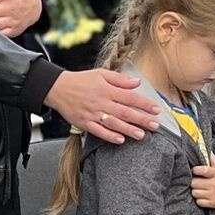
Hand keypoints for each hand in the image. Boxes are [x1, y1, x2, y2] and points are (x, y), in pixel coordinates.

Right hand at [44, 69, 159, 142]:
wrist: (58, 88)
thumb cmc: (81, 80)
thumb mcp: (101, 73)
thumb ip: (120, 79)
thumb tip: (137, 82)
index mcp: (107, 89)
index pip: (130, 97)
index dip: (144, 104)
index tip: (156, 109)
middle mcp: (101, 102)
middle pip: (125, 112)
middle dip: (142, 119)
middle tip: (155, 125)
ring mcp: (92, 114)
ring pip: (113, 123)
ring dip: (128, 130)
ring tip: (142, 135)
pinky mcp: (84, 123)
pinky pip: (98, 131)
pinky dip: (109, 136)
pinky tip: (120, 140)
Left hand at [190, 153, 214, 210]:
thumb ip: (212, 159)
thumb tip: (204, 148)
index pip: (203, 170)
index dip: (195, 170)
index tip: (194, 170)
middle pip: (194, 183)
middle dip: (193, 182)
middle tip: (196, 181)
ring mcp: (214, 194)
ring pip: (195, 193)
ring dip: (195, 191)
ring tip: (199, 189)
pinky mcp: (213, 203)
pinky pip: (199, 202)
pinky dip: (199, 200)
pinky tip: (203, 196)